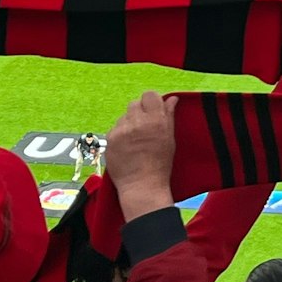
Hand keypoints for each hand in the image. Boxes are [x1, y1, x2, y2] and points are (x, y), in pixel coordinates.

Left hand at [107, 91, 177, 215]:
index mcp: (155, 121)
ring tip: (135, 140)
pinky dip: (120, 134)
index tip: (153, 110)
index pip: (149, 95)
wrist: (142, 186)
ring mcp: (121, 130)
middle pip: (134, 104)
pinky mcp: (109, 139)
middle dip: (139, 112)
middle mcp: (137, 122)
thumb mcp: (169, 139)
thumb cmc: (159, 165)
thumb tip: (171, 99)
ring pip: (124, 116)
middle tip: (144, 127)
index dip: (151, 102)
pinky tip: (127, 147)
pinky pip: (115, 128)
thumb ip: (169, 116)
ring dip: (129, 123)